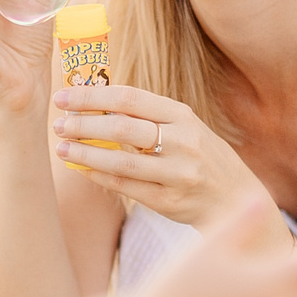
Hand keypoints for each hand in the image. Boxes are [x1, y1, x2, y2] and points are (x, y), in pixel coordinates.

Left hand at [52, 83, 271, 227]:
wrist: (236, 199)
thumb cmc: (201, 157)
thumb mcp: (185, 128)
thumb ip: (149, 117)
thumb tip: (96, 104)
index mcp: (184, 116)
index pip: (130, 98)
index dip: (93, 96)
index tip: (64, 96)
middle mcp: (183, 142)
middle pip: (123, 127)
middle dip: (84, 124)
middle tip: (59, 123)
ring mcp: (178, 173)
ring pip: (121, 161)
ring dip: (86, 153)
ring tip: (62, 149)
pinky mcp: (170, 201)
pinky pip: (126, 187)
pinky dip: (100, 177)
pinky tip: (81, 169)